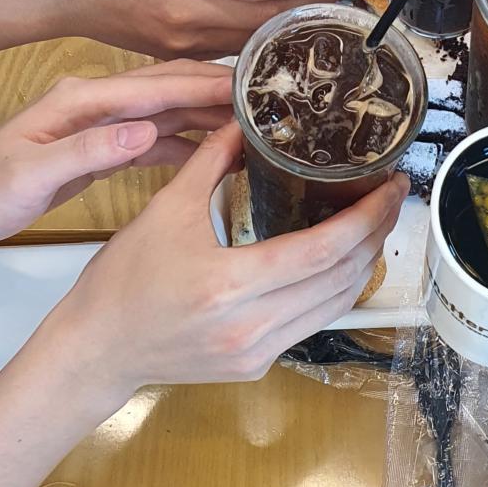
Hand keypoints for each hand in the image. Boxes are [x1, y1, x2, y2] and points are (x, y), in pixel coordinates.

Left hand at [0, 60, 231, 242]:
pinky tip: (214, 151)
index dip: (200, 86)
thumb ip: (87, 151)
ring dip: (207, 115)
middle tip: (263, 94)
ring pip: (168, 111)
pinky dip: (187, 141)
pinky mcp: (106, 144)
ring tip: (250, 121)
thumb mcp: (30, 174)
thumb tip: (144, 132)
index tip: (243, 85)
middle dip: (215, 89)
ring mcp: (103, 122)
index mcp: (81, 100)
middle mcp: (97, 103)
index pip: (153, 87)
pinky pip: (157, 137)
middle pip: (168, 89)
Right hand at [41, 122, 407, 394]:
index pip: (323, 249)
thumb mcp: (164, 211)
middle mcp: (252, 325)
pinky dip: (335, 289)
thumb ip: (211, 162)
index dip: (368, 217)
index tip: (391, 186)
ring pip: (336, 305)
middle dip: (377, 234)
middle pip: (342, 277)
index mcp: (230, 284)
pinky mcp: (258, 364)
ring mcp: (258, 351)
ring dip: (364, 263)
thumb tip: (244, 123)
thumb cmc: (123, 283)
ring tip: (375, 224)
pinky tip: (339, 261)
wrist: (96, 350)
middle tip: (391, 196)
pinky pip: (314, 323)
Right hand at [48, 0, 353, 58]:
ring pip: (252, 39)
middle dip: (310, 5)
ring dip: (290, 24)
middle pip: (265, 18)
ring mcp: (184, 39)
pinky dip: (260, 36)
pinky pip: (231, 48)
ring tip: (322, 5)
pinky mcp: (179, 53)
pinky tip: (281, 23)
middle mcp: (188, 12)